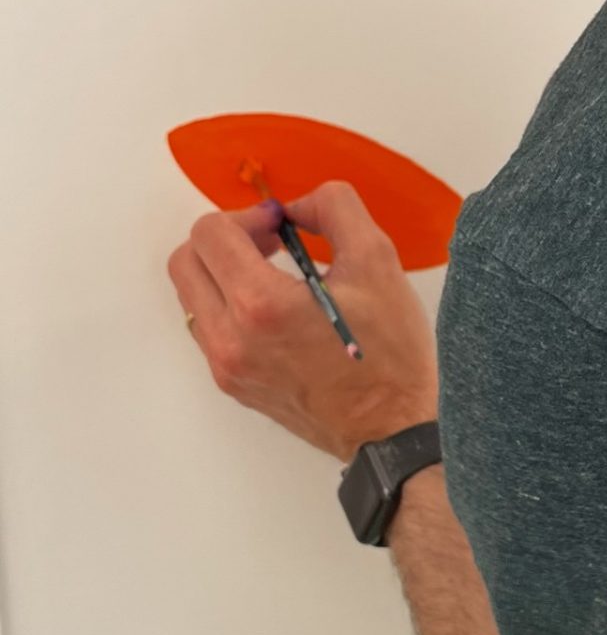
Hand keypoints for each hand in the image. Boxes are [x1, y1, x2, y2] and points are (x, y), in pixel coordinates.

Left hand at [167, 179, 440, 461]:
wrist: (391, 428)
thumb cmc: (389, 353)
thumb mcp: (377, 259)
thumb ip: (333, 208)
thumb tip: (297, 206)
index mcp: (261, 305)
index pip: (210, 233)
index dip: (246, 215)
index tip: (280, 225)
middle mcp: (231, 339)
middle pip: (186, 261)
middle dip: (224, 240)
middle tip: (268, 242)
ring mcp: (227, 367)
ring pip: (191, 296)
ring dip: (222, 272)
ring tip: (273, 275)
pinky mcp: (232, 385)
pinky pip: (207, 329)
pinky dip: (228, 306)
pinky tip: (274, 310)